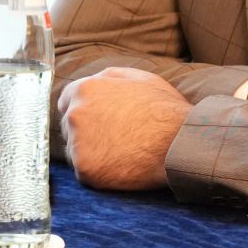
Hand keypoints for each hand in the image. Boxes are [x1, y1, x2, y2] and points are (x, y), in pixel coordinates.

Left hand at [57, 67, 192, 190]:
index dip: (85, 110)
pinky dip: (100, 171)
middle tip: (115, 138)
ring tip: (122, 151)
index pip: (67, 101)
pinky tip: (122, 165)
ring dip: (92, 152)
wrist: (181, 143)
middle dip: (87, 131)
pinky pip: (85, 171)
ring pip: (76, 150)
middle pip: (69, 126)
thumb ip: (110, 76)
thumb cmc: (165, 110)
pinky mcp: (85, 169)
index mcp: (85, 89)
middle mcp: (75, 114)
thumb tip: (95, 80)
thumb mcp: (142, 78)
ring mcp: (78, 143)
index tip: (99, 120)